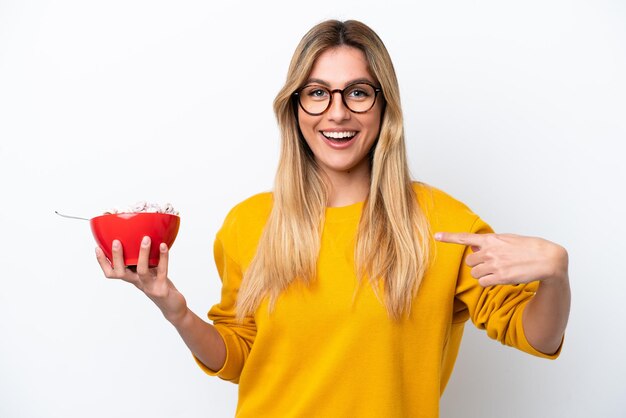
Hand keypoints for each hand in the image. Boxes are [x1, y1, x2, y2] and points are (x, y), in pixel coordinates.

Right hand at [95, 236, 187, 322]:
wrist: (172, 306)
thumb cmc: (161, 285)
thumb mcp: (150, 271)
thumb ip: (145, 259)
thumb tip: (143, 237)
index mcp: (132, 278)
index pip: (112, 273)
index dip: (102, 263)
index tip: (97, 248)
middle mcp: (138, 283)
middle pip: (121, 273)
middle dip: (116, 257)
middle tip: (116, 241)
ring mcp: (149, 286)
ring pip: (141, 270)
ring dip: (143, 253)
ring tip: (145, 238)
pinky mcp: (162, 288)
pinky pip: (162, 270)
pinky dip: (163, 257)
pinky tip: (163, 246)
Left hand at [434, 232, 567, 286]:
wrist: (547, 259)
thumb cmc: (529, 248)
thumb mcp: (508, 240)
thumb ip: (490, 242)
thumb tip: (474, 245)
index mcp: (492, 239)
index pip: (465, 237)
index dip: (448, 237)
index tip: (436, 235)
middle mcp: (490, 251)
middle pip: (469, 262)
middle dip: (477, 265)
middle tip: (492, 265)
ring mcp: (494, 264)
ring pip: (475, 274)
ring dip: (483, 275)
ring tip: (498, 272)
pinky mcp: (500, 277)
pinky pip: (483, 283)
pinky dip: (489, 283)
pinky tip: (500, 279)